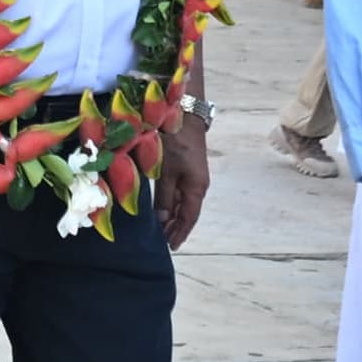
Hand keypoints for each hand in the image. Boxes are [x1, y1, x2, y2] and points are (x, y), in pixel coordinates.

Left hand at [158, 120, 210, 247]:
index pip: (189, 218)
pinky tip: (165, 209)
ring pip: (183, 203)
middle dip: (176, 228)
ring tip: (163, 231)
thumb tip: (162, 220)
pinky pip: (180, 193)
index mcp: (196, 188)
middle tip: (164, 242)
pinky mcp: (187, 168)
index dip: (180, 233)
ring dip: (174, 217)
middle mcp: (198, 185)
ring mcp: (193, 177)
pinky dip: (172, 204)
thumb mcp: (166, 171)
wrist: (185, 115)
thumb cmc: (175, 143)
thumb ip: (164, 196)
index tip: (171, 246)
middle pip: (187, 212)